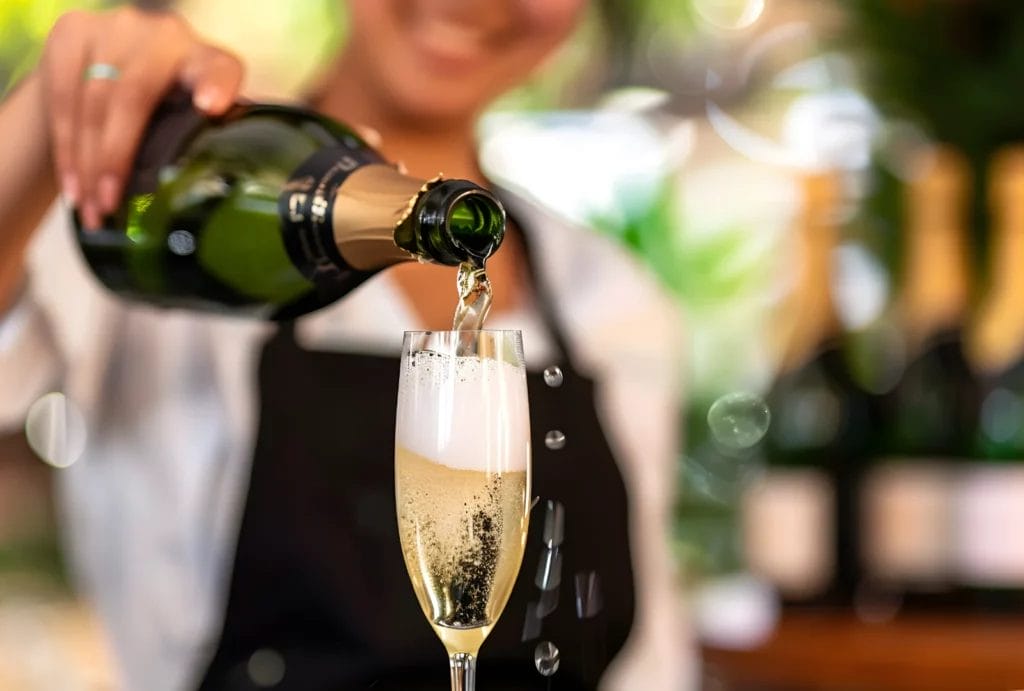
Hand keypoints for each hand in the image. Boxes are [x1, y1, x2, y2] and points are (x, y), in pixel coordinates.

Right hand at [40, 6, 243, 228]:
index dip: (215, 85)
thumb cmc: (165, 108)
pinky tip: (72, 184)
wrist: (107, 69)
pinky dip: (65, 148)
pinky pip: (62, 98)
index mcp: (206, 60)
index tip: (211, 107)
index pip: (219, 69)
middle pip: (134, 97)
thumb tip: (198, 199)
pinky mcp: (73, 32)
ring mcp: (115, 30)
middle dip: (116, 158)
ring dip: (86, 164)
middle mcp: (163, 36)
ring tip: (90, 208)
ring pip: (92, 102)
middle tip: (110, 205)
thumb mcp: (191, 122)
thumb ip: (199, 144)